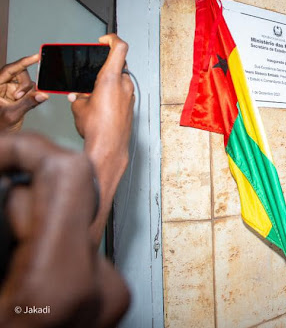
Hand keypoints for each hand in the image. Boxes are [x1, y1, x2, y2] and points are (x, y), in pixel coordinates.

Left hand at [0, 54, 47, 131]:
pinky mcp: (16, 96)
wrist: (0, 137)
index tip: (36, 57)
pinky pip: (29, 90)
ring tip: (19, 104)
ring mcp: (8, 90)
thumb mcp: (12, 115)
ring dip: (28, 93)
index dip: (23, 62)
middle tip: (20, 98)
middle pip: (19, 74)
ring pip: (26, 82)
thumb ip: (28, 103)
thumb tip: (42, 94)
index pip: (9, 70)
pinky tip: (25, 104)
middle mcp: (1, 86)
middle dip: (24, 85)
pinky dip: (31, 96)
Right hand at [0, 133, 128, 326]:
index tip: (1, 149)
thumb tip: (6, 179)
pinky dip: (46, 246)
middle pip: (69, 196)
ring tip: (1, 262)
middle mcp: (101, 285)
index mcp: (59, 283)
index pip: (68, 173)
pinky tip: (19, 274)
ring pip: (72, 222)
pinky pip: (79, 250)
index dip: (28, 149)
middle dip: (20, 195)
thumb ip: (1, 225)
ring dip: (31, 223)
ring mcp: (110, 295)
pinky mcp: (111, 300)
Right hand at [68, 34, 133, 243]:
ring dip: (109, 82)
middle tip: (92, 73)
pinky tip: (101, 104)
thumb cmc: (97, 129)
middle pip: (118, 65)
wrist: (110, 149)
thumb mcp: (79, 107)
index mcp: (111, 78)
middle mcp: (125, 84)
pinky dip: (114, 94)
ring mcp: (131, 95)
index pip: (119, 47)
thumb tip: (78, 95)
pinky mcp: (132, 106)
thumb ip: (79, 96)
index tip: (103, 39)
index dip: (111, 38)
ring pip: (120, 80)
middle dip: (105, 68)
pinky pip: (123, 93)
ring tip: (93, 94)